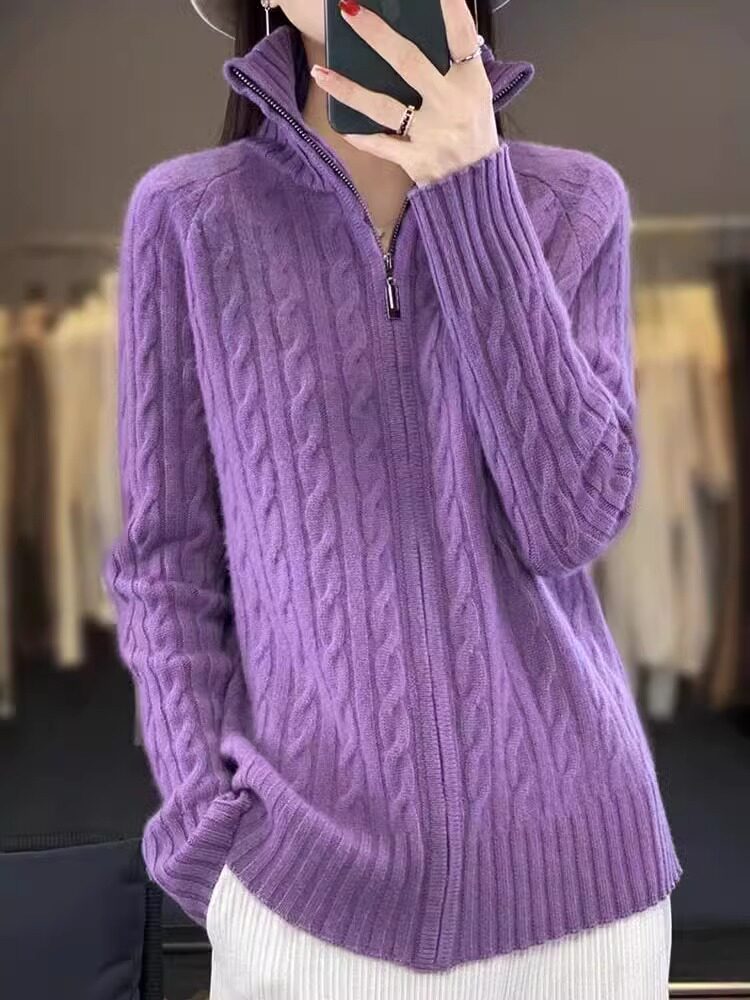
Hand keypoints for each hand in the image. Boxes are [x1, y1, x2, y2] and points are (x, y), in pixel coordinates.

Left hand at [310, 0, 500, 187]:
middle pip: (409, 63)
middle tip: (350, 11)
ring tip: (320, 72)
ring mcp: (431, 134)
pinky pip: (382, 145)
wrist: (477, 189)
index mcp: (471, 85)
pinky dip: (362, 137)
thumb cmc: (474, 139)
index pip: (462, 38)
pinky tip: (342, 127)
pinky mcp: (417, 161)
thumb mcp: (476, 98)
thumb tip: (426, 35)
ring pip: (383, 106)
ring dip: (348, 89)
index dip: (451, 10)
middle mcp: (451, 106)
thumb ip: (454, 69)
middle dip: (377, 35)